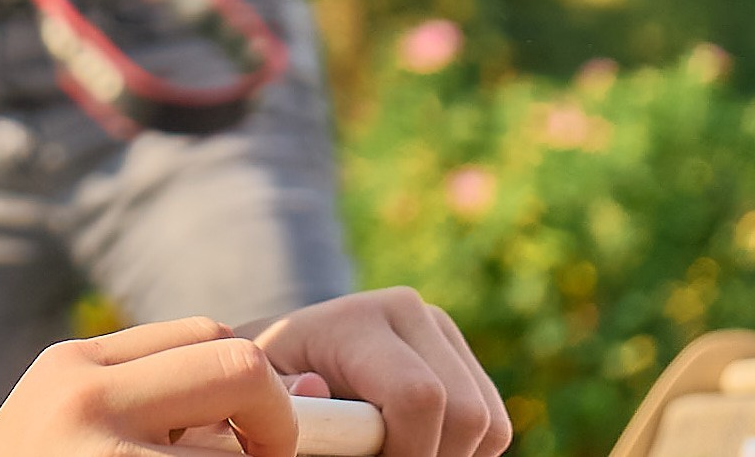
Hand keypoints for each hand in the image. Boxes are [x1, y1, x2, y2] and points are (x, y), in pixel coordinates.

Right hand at [0, 317, 296, 456]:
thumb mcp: (76, 431)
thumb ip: (169, 402)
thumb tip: (314, 390)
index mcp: (72, 368)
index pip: (207, 334)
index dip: (248, 388)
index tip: (244, 442)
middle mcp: (85, 399)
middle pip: (240, 367)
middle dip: (276, 424)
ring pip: (237, 454)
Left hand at [242, 288, 510, 456]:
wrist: (287, 354)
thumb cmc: (269, 381)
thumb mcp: (261, 386)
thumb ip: (284, 394)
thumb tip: (317, 389)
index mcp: (359, 319)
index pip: (419, 395)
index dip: (409, 450)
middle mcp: (411, 313)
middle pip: (466, 414)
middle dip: (431, 456)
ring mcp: (443, 332)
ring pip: (488, 425)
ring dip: (448, 454)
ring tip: (393, 450)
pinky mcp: (463, 357)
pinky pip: (494, 427)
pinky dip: (464, 451)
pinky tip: (414, 443)